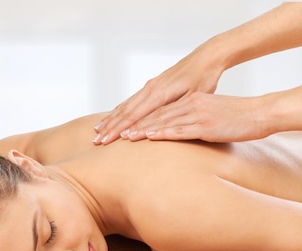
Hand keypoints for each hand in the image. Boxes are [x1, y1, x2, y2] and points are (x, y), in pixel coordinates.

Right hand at [93, 48, 221, 144]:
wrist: (206, 58)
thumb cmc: (203, 79)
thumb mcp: (192, 98)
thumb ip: (171, 111)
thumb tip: (154, 125)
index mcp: (158, 94)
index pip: (132, 117)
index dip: (117, 130)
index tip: (105, 142)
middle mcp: (150, 89)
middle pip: (124, 112)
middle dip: (109, 128)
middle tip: (95, 141)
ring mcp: (149, 87)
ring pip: (125, 106)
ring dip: (110, 119)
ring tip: (98, 130)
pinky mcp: (152, 86)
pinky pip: (131, 101)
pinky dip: (119, 110)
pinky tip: (113, 116)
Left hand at [121, 92, 270, 141]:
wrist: (259, 114)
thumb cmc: (233, 118)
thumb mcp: (206, 115)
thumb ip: (187, 120)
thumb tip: (171, 131)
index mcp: (186, 101)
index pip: (154, 110)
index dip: (132, 119)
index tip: (114, 127)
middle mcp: (187, 104)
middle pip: (152, 115)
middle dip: (128, 125)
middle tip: (108, 135)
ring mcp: (195, 114)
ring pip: (161, 121)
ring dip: (140, 130)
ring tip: (122, 137)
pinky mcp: (205, 125)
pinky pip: (179, 129)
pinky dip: (161, 132)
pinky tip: (148, 136)